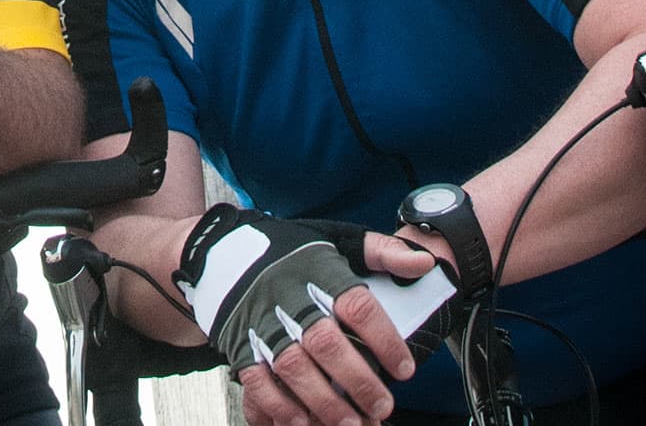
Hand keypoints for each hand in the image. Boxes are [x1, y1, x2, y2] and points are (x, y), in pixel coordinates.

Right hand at [174, 205, 435, 424]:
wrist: (220, 249)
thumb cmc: (290, 251)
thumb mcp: (337, 239)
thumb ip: (382, 252)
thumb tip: (425, 264)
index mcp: (318, 270)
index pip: (356, 305)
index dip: (384, 340)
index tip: (405, 369)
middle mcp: (289, 297)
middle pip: (326, 342)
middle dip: (358, 381)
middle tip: (382, 406)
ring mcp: (261, 322)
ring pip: (294, 367)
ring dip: (325, 402)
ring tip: (353, 424)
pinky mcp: (240, 343)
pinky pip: (258, 380)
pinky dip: (281, 406)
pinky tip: (304, 423)